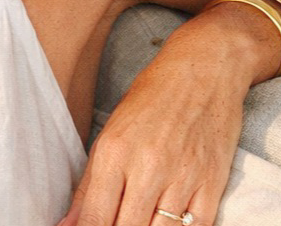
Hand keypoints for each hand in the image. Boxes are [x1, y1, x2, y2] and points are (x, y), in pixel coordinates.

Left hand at [57, 24, 246, 225]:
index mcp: (114, 151)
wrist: (203, 70)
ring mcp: (182, 179)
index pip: (94, 217)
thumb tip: (68, 224)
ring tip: (134, 221)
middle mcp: (147, 168)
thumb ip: (90, 183)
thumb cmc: (150, 97)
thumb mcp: (110, 131)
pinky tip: (164, 224)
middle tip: (110, 223)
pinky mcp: (212, 186)